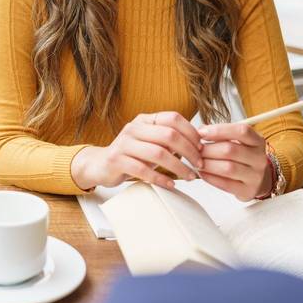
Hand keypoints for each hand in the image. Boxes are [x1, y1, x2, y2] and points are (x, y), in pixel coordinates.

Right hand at [71, 112, 202, 190]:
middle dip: (189, 151)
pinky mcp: (117, 161)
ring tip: (190, 176)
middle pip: (168, 135)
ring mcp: (124, 144)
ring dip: (178, 167)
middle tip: (199, 164)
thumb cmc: (132, 154)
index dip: (190, 132)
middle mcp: (134, 128)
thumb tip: (198, 144)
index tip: (201, 147)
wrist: (101, 164)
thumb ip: (168, 139)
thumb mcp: (150, 141)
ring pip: (158, 153)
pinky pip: (143, 170)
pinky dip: (160, 178)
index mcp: (145, 119)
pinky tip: (171, 184)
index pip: (172, 118)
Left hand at [197, 123, 271, 200]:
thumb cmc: (241, 157)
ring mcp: (255, 176)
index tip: (202, 132)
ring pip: (228, 168)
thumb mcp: (236, 141)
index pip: (242, 131)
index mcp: (257, 141)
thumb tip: (200, 131)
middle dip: (208, 149)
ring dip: (208, 164)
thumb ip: (220, 134)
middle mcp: (259, 159)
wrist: (256, 180)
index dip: (219, 130)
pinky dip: (210, 178)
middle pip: (230, 150)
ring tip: (198, 162)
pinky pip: (226, 184)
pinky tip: (202, 173)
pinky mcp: (248, 191)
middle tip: (196, 149)